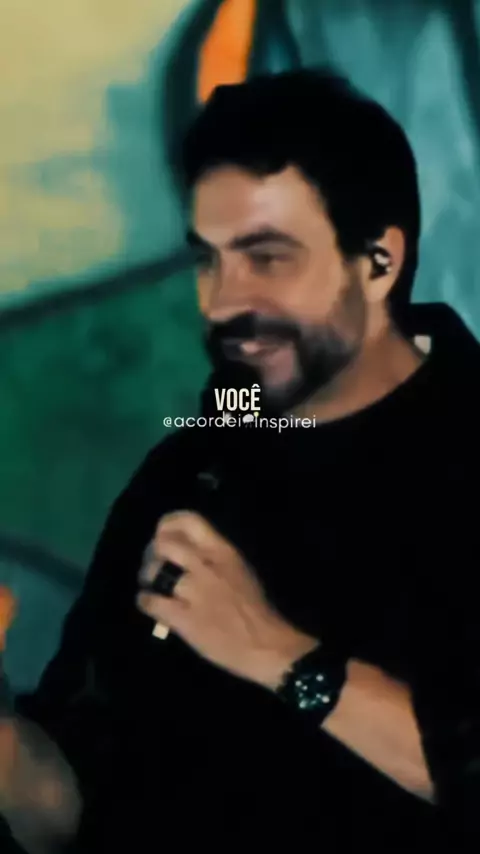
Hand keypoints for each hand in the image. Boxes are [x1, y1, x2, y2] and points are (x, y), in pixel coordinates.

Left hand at [136, 511, 316, 688]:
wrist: (266, 645)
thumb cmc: (256, 609)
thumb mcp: (240, 570)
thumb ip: (214, 559)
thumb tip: (185, 554)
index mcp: (223, 552)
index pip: (190, 521)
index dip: (168, 525)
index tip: (163, 535)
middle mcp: (207, 566)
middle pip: (163, 543)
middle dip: (152, 553)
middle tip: (155, 565)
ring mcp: (194, 592)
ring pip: (154, 571)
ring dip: (147, 577)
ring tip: (151, 585)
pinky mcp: (184, 618)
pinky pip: (150, 602)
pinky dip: (145, 601)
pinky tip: (151, 605)